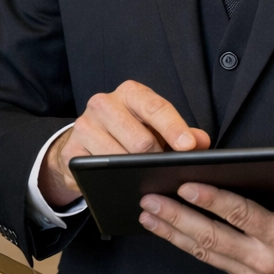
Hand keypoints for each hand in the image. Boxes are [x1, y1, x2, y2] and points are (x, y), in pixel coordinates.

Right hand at [39, 80, 209, 207]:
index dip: (174, 128)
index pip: (156, 107)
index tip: (187, 147)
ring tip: (144, 173)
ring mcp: (85, 126)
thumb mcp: (156, 126)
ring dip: (136, 170)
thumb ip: (181, 132)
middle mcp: (104, 103)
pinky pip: (99, 171)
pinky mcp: (72, 151)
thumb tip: (202, 142)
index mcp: (130, 93)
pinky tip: (121, 180)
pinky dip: (114, 179)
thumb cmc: (129, 130)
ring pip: (120, 157)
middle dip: (156, 158)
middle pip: (140, 139)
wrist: (85, 142)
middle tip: (163, 168)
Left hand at [138, 174, 273, 273]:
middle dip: (177, 218)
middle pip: (212, 237)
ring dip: (173, 233)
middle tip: (151, 200)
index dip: (214, 201)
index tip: (188, 186)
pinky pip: (209, 260)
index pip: (242, 216)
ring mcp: (251, 271)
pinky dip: (184, 245)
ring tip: (148, 215)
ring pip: (204, 252)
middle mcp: (263, 259)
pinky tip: (168, 231)